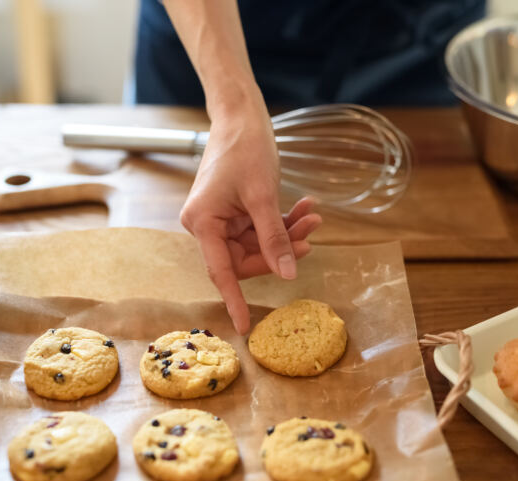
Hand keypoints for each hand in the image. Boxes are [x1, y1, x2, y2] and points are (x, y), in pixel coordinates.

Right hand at [181, 103, 321, 334]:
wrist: (241, 115)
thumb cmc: (245, 148)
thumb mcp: (264, 197)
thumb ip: (274, 238)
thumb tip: (287, 274)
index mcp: (203, 223)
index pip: (221, 272)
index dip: (235, 300)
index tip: (245, 326)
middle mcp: (208, 225)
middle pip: (246, 258)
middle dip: (281, 249)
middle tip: (311, 236)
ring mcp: (222, 219)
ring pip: (259, 243)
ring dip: (288, 233)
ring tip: (313, 216)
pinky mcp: (235, 211)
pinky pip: (261, 228)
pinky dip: (283, 222)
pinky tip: (305, 209)